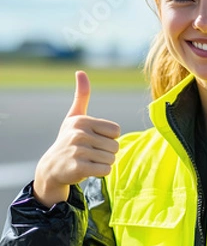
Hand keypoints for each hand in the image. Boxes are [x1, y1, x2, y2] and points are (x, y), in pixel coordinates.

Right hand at [33, 71, 120, 206]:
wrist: (52, 167)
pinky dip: (100, 173)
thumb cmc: (68, 140)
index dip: (108, 139)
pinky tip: (88, 170)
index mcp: (82, 121)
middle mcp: (79, 134)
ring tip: (88, 161)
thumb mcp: (74, 117)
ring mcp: (78, 150)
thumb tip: (80, 72)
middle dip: (106, 153)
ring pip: (111, 159)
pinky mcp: (78, 167)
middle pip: (115, 147)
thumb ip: (81, 96)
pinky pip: (105, 170)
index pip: (116, 131)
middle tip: (91, 154)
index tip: (94, 140)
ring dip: (103, 164)